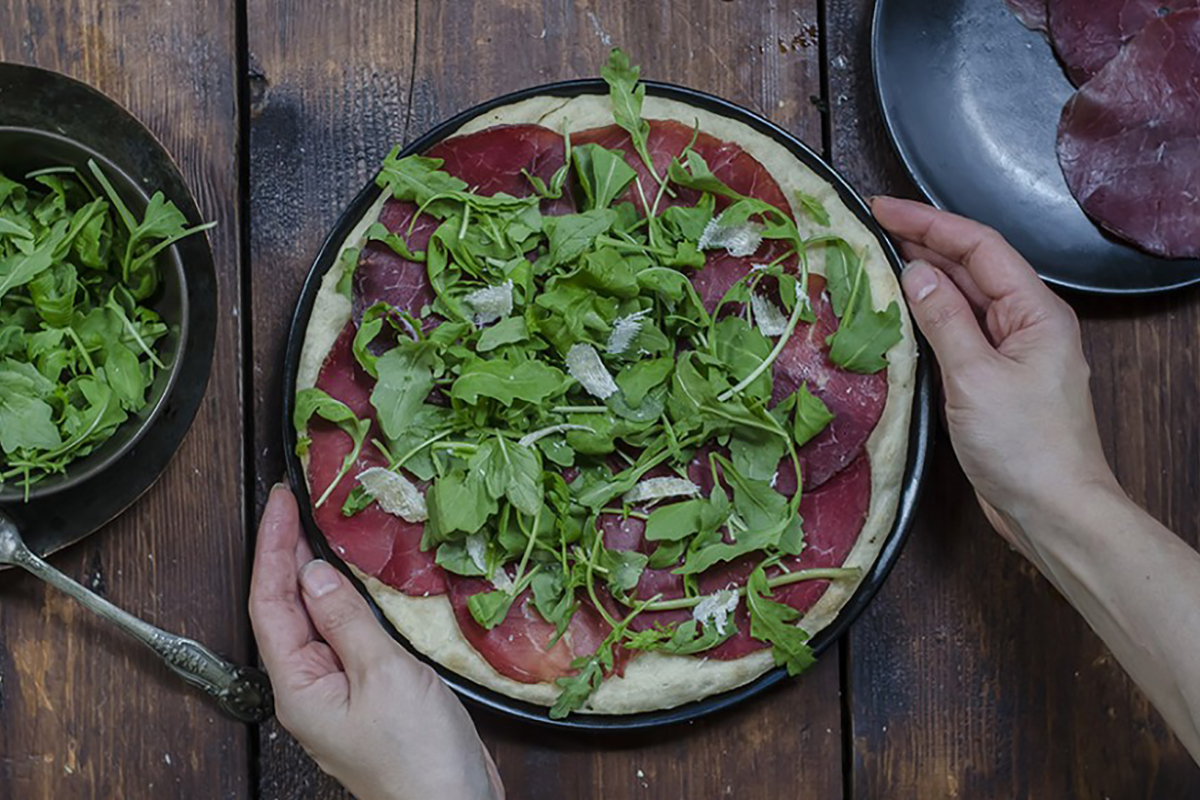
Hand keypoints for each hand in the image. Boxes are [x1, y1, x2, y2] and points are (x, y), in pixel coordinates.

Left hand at [249, 485, 503, 799]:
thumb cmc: (417, 758)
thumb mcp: (383, 675)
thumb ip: (346, 620)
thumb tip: (313, 574)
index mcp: (300, 687)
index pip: (270, 603)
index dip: (273, 548)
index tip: (280, 505)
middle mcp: (310, 688)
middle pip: (285, 609)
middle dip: (287, 554)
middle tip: (296, 505)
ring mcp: (339, 692)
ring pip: (315, 620)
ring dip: (315, 575)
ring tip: (319, 531)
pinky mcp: (369, 694)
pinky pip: (346, 636)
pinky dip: (347, 601)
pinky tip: (358, 584)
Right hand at [870, 196, 1120, 554]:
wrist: (1052, 510)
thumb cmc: (1023, 446)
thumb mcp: (975, 376)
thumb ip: (944, 320)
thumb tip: (915, 272)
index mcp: (1035, 311)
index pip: (979, 246)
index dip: (929, 222)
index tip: (882, 209)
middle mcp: (1026, 323)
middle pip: (971, 268)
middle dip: (923, 244)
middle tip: (870, 230)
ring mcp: (1011, 352)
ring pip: (963, 301)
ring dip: (923, 281)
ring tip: (876, 264)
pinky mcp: (994, 380)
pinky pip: (959, 334)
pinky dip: (928, 319)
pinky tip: (899, 316)